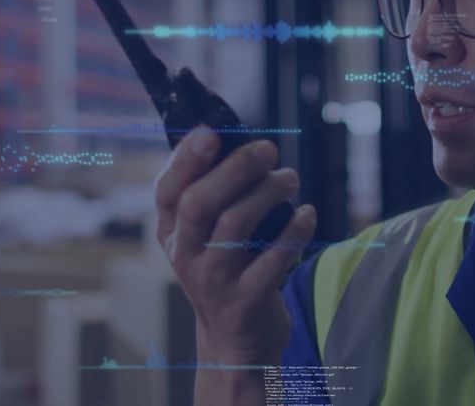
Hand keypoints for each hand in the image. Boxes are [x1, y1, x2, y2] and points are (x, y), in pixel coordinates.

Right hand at [154, 126, 316, 363]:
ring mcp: (214, 280)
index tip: (212, 132)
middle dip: (236, 168)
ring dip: (269, 192)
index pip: (167, 191)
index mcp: (172, 234)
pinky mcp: (247, 300)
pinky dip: (294, 230)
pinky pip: (274, 258)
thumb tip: (237, 140)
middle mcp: (186, 256)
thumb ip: (211, 195)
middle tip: (268, 150)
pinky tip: (307, 212)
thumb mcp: (203, 239)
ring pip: (236, 225)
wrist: (235, 343)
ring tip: (290, 178)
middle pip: (201, 202)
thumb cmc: (225, 271)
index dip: (186, 159)